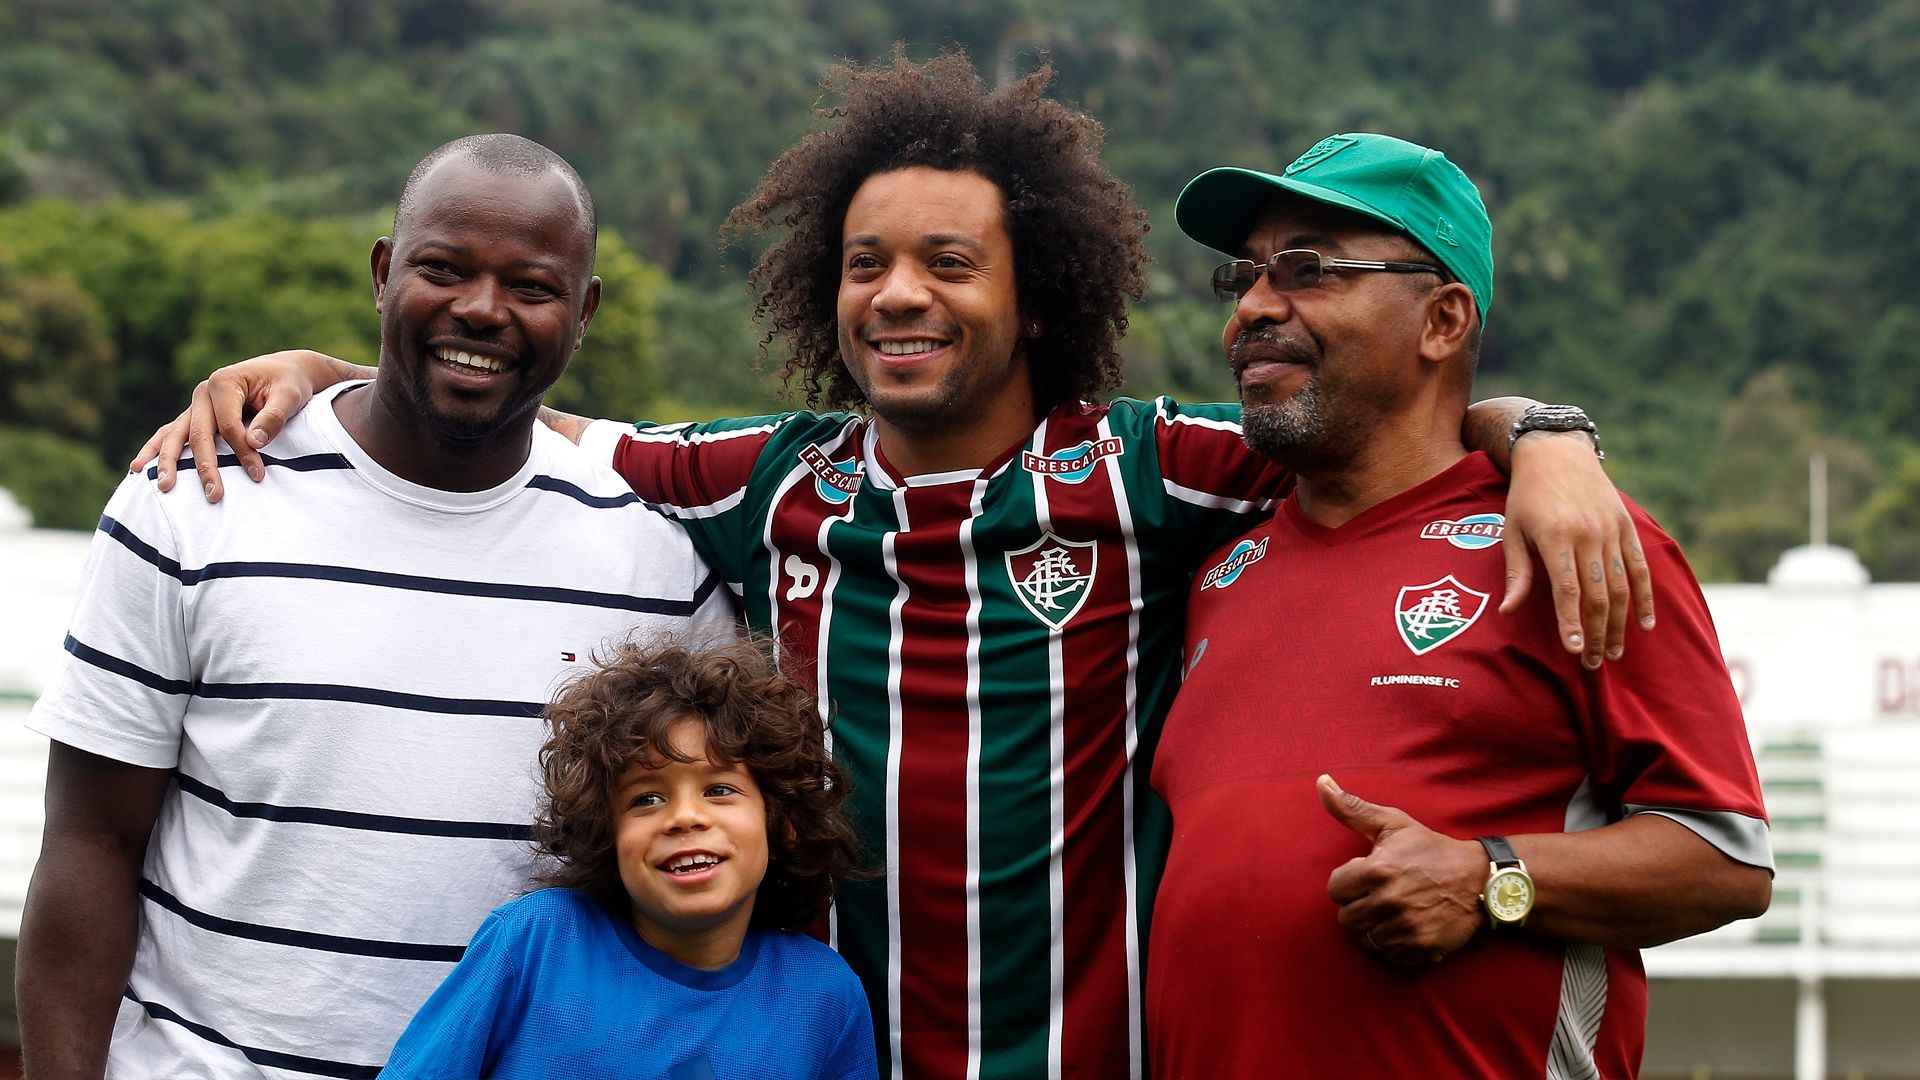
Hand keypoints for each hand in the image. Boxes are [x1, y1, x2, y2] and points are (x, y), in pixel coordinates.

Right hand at [127, 350, 355, 501]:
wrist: (283, 372)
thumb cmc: (288, 384)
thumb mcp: (289, 397)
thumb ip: (273, 417)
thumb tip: (254, 441)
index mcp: (223, 383)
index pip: (227, 424)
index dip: (241, 450)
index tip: (258, 474)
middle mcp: (203, 393)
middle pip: (198, 434)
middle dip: (205, 466)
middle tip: (214, 495)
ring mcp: (195, 406)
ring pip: (176, 435)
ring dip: (168, 462)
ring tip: (163, 486)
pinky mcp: (195, 417)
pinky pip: (171, 434)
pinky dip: (155, 450)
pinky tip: (137, 468)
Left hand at [1318, 774, 1484, 965]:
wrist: (1480, 879)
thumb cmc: (1431, 849)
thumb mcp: (1393, 823)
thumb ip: (1352, 808)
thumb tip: (1321, 782)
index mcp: (1377, 870)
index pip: (1334, 890)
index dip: (1348, 883)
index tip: (1367, 877)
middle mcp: (1389, 902)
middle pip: (1346, 919)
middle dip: (1359, 906)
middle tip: (1380, 895)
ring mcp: (1406, 928)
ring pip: (1365, 940)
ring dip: (1374, 927)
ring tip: (1392, 911)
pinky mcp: (1421, 948)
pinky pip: (1388, 957)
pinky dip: (1393, 946)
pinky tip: (1405, 927)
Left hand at [1500, 430, 1653, 667]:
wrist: (1557, 452)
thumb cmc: (1526, 496)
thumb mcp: (1512, 530)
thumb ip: (1517, 572)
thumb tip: (1507, 612)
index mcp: (1556, 536)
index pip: (1567, 589)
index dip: (1570, 621)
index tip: (1572, 650)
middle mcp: (1588, 535)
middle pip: (1598, 594)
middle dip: (1595, 633)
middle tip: (1591, 663)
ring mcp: (1611, 531)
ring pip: (1622, 586)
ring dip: (1619, 624)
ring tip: (1612, 653)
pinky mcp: (1626, 527)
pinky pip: (1640, 568)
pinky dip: (1645, 598)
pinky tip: (1644, 625)